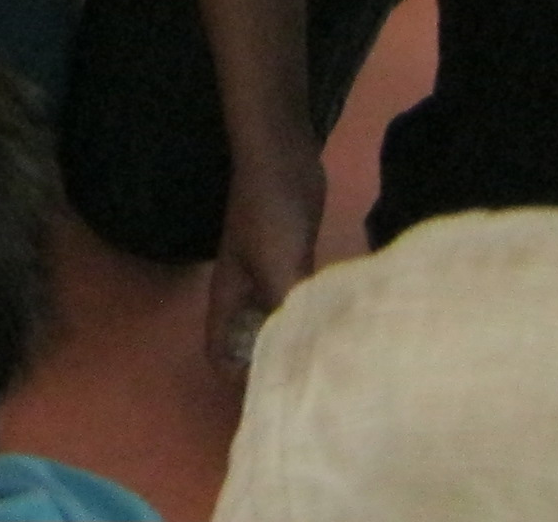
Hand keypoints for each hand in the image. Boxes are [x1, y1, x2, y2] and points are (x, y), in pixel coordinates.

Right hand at [208, 150, 323, 370]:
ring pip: (276, 322)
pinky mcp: (293, 260)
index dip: (237, 381)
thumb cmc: (270, 213)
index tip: (272, 399)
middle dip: (268, 366)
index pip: (219, 353)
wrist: (282, 157)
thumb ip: (287, 314)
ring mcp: (269, 274)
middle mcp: (245, 293)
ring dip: (294, 339)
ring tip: (327, 365)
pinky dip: (312, 314)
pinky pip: (299, 299)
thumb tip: (304, 359)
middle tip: (307, 390)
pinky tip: (338, 325)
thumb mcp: (280, 268)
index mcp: (228, 297)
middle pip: (248, 342)